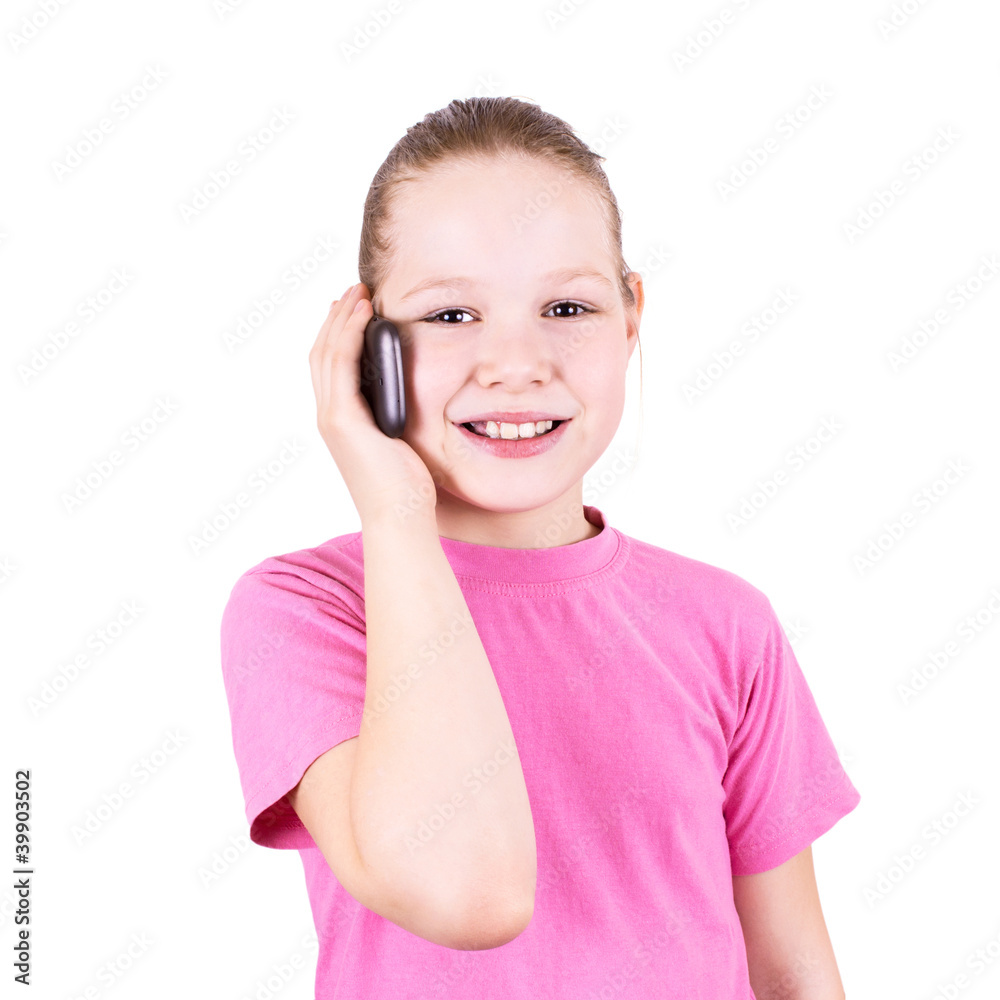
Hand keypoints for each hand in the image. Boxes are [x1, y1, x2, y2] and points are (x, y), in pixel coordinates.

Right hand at [309, 283, 436, 524]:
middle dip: (337, 317)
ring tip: (359, 292)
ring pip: (327, 352)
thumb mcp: (401, 442)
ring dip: (342, 317)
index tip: (355, 308)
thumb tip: (410, 395)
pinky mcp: (341, 419)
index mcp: (341, 422)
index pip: (331, 367)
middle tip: (354, 290)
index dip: (339, 333)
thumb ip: (395, 416)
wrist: (401, 516)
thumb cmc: (407, 488)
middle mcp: (329, 417)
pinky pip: (341, 363)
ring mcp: (331, 417)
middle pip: (322, 353)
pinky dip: (349, 334)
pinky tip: (365, 315)